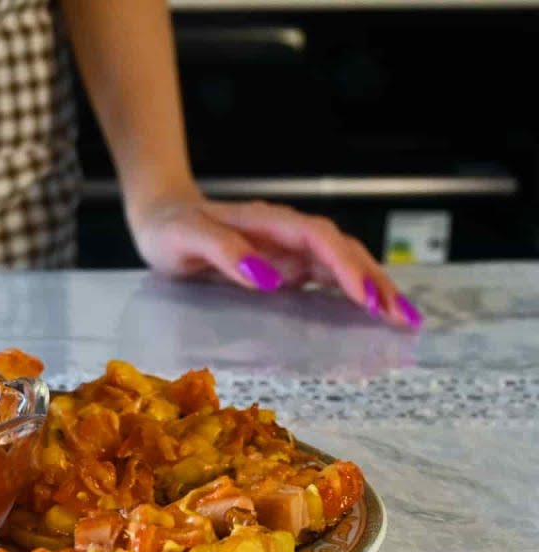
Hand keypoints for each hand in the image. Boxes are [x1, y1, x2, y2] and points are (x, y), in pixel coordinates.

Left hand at [128, 195, 421, 328]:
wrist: (161, 218)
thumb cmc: (170, 228)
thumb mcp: (186, 237)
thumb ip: (223, 251)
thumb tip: (268, 278)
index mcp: (268, 223)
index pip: (319, 240)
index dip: (345, 267)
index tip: (366, 297)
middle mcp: (286, 234)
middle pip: (342, 251)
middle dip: (375, 282)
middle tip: (402, 319)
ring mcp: (289, 250)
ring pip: (342, 265)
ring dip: (373, 289)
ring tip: (402, 320)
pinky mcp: (286, 266)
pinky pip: (326, 278)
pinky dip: (352, 295)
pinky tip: (372, 315)